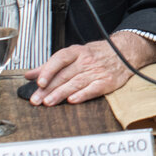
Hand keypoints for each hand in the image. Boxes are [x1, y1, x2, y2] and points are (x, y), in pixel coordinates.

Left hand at [23, 32, 155, 105]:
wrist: (125, 52)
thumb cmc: (97, 54)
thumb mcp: (74, 54)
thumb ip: (50, 65)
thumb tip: (29, 75)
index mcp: (77, 52)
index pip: (60, 59)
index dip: (48, 70)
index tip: (38, 82)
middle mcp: (86, 61)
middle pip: (64, 75)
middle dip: (48, 89)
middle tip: (36, 99)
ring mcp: (97, 71)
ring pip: (76, 83)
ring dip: (61, 94)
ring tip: (48, 102)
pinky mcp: (106, 82)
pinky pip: (93, 89)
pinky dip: (82, 95)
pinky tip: (72, 100)